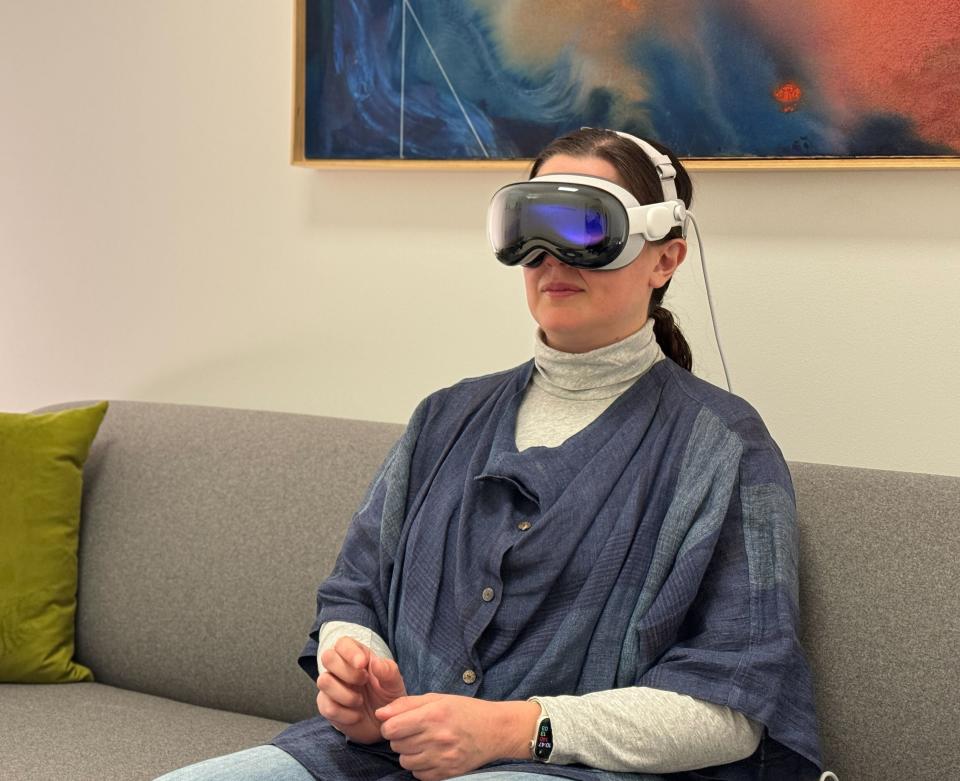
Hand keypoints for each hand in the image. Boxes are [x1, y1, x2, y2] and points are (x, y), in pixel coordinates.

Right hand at [316, 636, 406, 743]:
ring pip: (323, 681)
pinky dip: (344, 713)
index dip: (349, 651)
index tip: (362, 664)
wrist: (383, 723)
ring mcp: (331, 687)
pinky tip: (356, 716)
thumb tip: (375, 662)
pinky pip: (326, 706)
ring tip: (360, 701)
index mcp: (356, 656)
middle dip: (346, 671)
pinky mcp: (327, 706)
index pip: (343, 643)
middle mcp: (340, 668)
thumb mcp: (394, 683)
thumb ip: (388, 671)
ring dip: (344, 694)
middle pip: (327, 657)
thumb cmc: (388, 696)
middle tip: (364, 681)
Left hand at [377, 694, 539, 780]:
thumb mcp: (437, 699)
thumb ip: (406, 704)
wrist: (495, 730)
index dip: (389, 725)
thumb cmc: (464, 710)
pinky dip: (421, 767)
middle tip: (415, 731)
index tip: (397, 723)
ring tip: (424, 743)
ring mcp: (443, 758)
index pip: (392, 728)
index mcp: (433, 715)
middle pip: (396, 745)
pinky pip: (418, 775)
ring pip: (405, 761)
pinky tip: (432, 755)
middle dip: (400, 738)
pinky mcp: (447, 773)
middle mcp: (437, 737)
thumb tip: (380, 713)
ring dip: (409, 753)